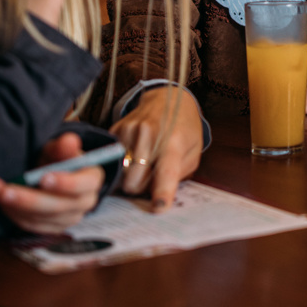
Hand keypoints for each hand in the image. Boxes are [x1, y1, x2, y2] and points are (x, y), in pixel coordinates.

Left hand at [0, 132, 103, 233]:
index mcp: (92, 180)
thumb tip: (69, 140)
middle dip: (29, 199)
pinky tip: (0, 200)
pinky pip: (31, 225)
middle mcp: (84, 203)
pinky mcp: (51, 228)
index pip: (84, 185)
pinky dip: (13, 213)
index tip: (44, 178)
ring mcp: (68, 219)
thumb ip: (63, 146)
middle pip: (58, 206)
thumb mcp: (59, 148)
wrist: (53, 175)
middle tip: (6, 190)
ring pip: (41, 217)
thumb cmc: (58, 159)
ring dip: (15, 206)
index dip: (65, 184)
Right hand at [111, 86, 203, 211]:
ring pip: (120, 176)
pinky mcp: (115, 131)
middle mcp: (148, 135)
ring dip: (130, 178)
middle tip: (151, 179)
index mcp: (173, 142)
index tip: (159, 208)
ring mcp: (128, 131)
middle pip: (133, 183)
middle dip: (141, 189)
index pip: (165, 172)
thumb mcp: (193, 152)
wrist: (168, 98)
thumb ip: (178, 175)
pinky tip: (134, 155)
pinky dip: (122, 165)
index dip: (162, 192)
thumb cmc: (185, 129)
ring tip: (143, 165)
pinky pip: (112, 162)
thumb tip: (157, 197)